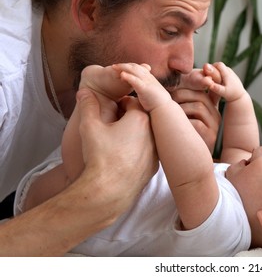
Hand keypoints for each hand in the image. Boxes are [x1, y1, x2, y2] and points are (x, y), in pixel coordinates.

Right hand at [77, 88, 157, 212]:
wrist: (108, 191)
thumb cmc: (100, 157)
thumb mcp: (89, 126)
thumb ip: (88, 105)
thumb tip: (85, 92)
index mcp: (140, 119)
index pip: (132, 101)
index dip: (118, 104)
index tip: (109, 111)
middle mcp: (153, 134)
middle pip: (140, 118)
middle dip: (127, 118)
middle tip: (111, 125)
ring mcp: (155, 152)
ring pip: (145, 136)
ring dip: (134, 135)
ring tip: (116, 142)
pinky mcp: (153, 168)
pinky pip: (146, 153)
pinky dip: (137, 152)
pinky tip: (122, 157)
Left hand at [172, 64, 223, 152]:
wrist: (190, 164)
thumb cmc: (182, 139)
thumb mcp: (183, 119)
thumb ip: (181, 105)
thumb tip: (165, 88)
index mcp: (209, 108)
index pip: (201, 90)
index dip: (186, 86)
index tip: (169, 89)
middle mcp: (215, 115)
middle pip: (200, 96)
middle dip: (180, 94)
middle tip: (165, 98)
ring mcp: (214, 126)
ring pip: (199, 107)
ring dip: (180, 107)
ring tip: (167, 112)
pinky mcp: (210, 137)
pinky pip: (197, 123)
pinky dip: (183, 122)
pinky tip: (172, 125)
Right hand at [205, 62, 246, 102]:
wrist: (240, 96)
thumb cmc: (231, 94)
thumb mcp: (223, 92)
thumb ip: (216, 88)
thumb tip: (209, 85)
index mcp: (227, 73)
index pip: (218, 64)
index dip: (211, 67)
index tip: (206, 73)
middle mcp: (230, 71)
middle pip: (219, 65)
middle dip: (212, 69)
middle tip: (207, 75)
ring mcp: (231, 72)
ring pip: (220, 68)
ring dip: (215, 71)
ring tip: (210, 78)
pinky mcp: (231, 75)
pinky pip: (223, 71)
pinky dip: (218, 74)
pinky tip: (215, 81)